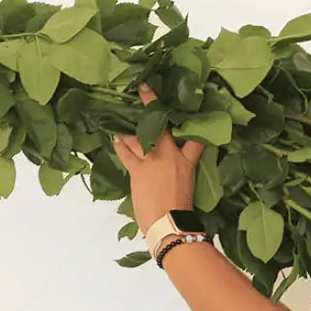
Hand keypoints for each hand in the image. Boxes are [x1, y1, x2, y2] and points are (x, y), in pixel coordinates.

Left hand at [111, 83, 204, 235]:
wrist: (169, 223)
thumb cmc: (180, 211)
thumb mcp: (188, 187)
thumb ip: (181, 174)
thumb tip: (173, 174)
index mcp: (188, 161)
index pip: (195, 139)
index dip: (194, 124)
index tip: (191, 111)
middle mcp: (171, 155)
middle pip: (160, 125)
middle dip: (151, 104)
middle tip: (142, 88)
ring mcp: (152, 160)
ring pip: (139, 137)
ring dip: (129, 129)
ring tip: (120, 119)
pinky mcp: (138, 169)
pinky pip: (126, 152)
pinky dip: (120, 144)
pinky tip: (115, 138)